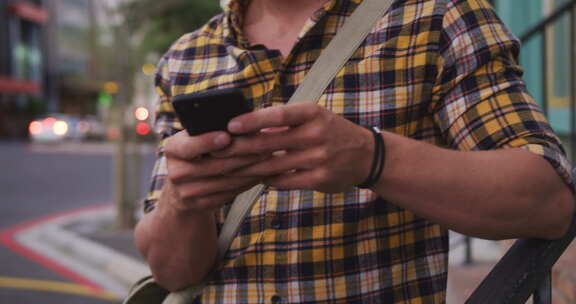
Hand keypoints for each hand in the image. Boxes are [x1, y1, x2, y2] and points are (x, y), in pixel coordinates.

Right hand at [163, 131, 264, 210]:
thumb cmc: (198, 152)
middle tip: (264, 145)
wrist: (184, 187)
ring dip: (250, 169)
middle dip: (242, 155)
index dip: (206, 142)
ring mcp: (186, 192)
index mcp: (173, 149)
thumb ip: (212, 128)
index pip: (187, 146)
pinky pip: (229, 193)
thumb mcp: (197, 138)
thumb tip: (243, 116)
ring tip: (268, 157)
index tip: (226, 137)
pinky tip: (260, 173)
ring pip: (225, 181)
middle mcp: (176, 172)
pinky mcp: (201, 205)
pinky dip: (247, 182)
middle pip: (214, 166)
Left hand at [219, 103, 374, 192]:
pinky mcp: (319, 179)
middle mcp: (316, 134)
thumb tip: (244, 124)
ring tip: (228, 167)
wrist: (366, 156)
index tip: (230, 125)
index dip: (252, 120)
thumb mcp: (313, 116)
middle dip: (239, 147)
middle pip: (269, 142)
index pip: (278, 114)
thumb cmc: (330, 131)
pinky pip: (284, 181)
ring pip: (273, 165)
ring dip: (247, 167)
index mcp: (312, 113)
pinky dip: (267, 179)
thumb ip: (284, 120)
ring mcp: (319, 159)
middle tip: (216, 150)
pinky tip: (256, 177)